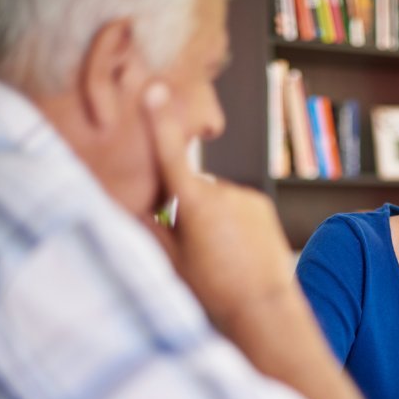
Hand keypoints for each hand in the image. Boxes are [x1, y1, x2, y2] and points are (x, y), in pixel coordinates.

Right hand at [141, 81, 293, 327]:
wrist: (265, 308)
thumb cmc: (214, 291)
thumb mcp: (172, 262)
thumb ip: (150, 229)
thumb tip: (133, 209)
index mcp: (195, 202)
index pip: (170, 154)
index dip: (159, 121)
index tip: (155, 90)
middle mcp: (223, 190)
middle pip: (190, 189)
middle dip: (185, 208)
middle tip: (195, 249)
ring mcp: (246, 196)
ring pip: (215, 198)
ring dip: (211, 216)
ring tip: (222, 255)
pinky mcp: (262, 204)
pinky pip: (237, 204)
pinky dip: (232, 220)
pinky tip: (238, 249)